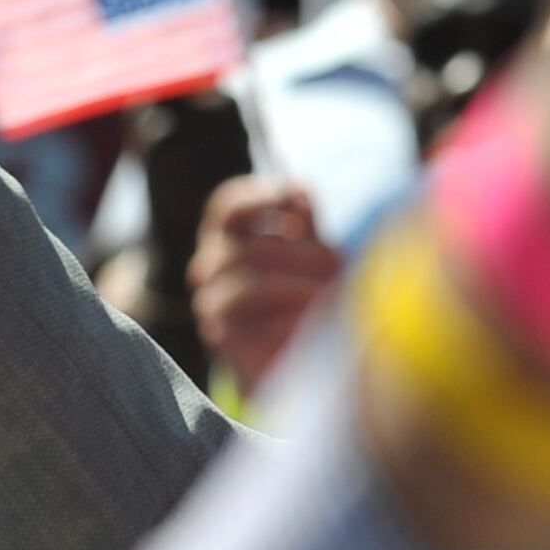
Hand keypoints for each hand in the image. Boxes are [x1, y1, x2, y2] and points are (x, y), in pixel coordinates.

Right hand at [189, 176, 341, 388]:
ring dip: (298, 289)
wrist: (294, 358)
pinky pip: (251, 324)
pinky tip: (309, 326)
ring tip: (328, 298)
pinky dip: (287, 323)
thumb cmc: (304, 296)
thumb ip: (303, 224)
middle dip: (303, 255)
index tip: (301, 196)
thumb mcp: (309, 253)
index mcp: (229, 237)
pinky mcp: (220, 335)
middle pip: (250, 248)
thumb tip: (301, 191)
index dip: (262, 197)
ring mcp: (210, 301)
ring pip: (251, 286)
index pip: (229, 206)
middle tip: (339, 265)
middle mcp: (210, 265)